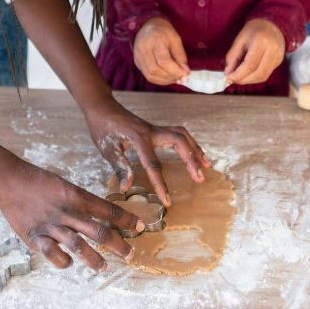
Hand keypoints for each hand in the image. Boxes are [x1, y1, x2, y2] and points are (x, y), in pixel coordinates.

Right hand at [0, 159, 142, 270]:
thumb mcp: (64, 185)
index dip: (127, 220)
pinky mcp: (35, 236)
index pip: (108, 210)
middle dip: (118, 245)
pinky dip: (63, 261)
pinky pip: (53, 254)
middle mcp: (68, 211)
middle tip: (129, 255)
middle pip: (99, 231)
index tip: (141, 227)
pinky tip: (69, 262)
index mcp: (77, 196)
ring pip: (79, 246)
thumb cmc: (38, 181)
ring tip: (104, 267)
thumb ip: (79, 201)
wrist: (9, 180)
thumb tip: (98, 215)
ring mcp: (52, 225)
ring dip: (94, 259)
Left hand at [83, 100, 209, 206]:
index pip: (153, 165)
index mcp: (139, 139)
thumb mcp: (107, 149)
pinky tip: (193, 153)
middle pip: (179, 143)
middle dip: (192, 160)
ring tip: (206, 165)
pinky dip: (189, 143)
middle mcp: (151, 132)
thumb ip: (120, 167)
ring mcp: (155, 129)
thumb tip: (127, 187)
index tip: (168, 201)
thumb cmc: (103, 128)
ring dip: (195, 149)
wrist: (102, 107)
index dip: (161, 184)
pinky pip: (178, 134)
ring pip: (182, 136)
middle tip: (200, 178)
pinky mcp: (156, 129)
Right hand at [133, 18, 189, 84]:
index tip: (185, 75)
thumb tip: (185, 72)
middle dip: (170, 77)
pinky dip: (159, 79)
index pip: (163, 61)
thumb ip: (181, 56)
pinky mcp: (137, 62)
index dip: (175, 71)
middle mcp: (143, 49)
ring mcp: (138, 56)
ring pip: (150, 75)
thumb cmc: (163, 31)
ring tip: (175, 78)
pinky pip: (147, 75)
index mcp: (155, 40)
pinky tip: (167, 77)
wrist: (147, 26)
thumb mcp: (176, 39)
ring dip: (164, 80)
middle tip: (181, 77)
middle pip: (155, 70)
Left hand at [224, 19, 285, 85]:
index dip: (238, 74)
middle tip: (233, 80)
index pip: (250, 64)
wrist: (271, 24)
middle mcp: (272, 50)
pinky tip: (248, 74)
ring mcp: (278, 56)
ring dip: (249, 80)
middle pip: (258, 73)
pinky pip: (267, 74)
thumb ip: (232, 57)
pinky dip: (255, 77)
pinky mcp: (279, 61)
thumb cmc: (254, 30)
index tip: (228, 78)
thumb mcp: (239, 40)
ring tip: (239, 78)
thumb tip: (228, 73)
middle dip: (244, 80)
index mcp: (261, 41)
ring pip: (263, 76)